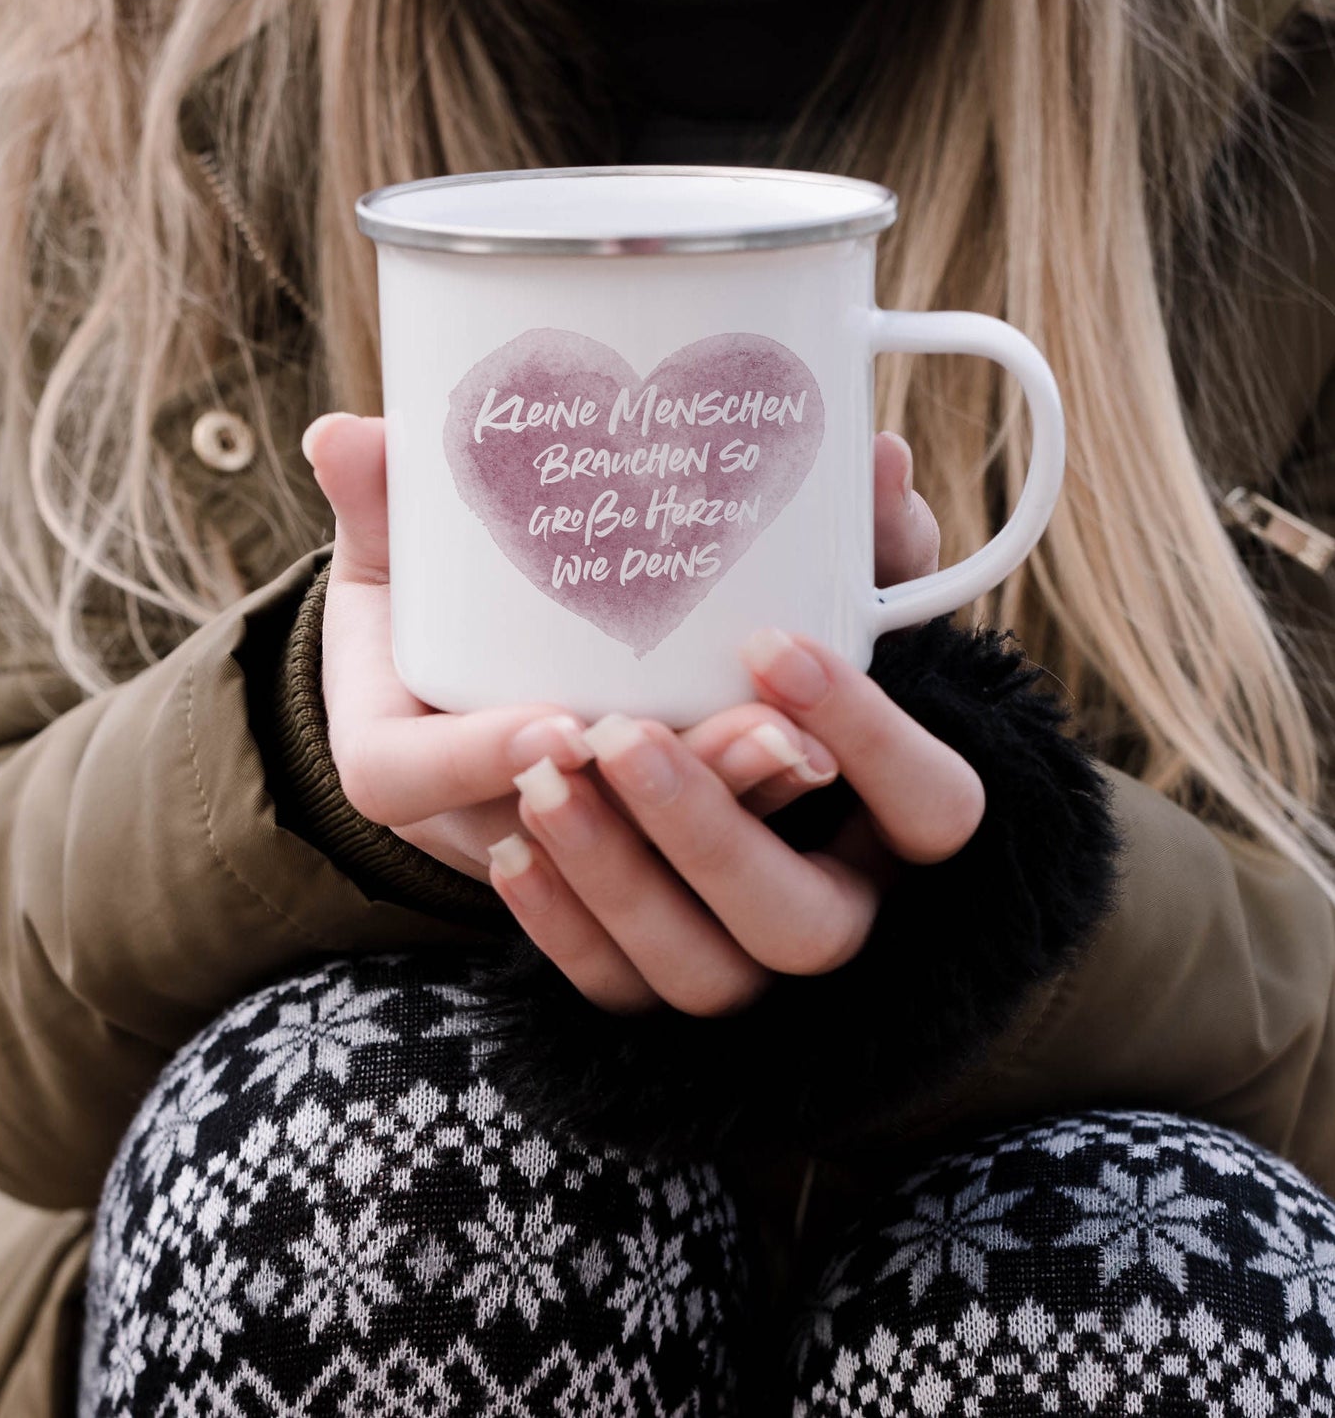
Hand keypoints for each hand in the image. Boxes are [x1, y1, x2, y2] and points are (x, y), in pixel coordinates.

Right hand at [303, 413, 841, 883]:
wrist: (452, 675)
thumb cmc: (415, 610)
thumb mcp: (385, 559)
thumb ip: (377, 504)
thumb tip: (338, 434)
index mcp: (395, 755)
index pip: (408, 782)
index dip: (478, 760)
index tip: (559, 725)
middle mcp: (479, 812)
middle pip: (560, 836)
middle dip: (660, 798)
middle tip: (754, 733)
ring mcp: (562, 834)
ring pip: (643, 857)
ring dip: (732, 804)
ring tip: (810, 742)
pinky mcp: (635, 831)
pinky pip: (690, 845)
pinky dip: (758, 795)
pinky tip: (831, 743)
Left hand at [487, 432, 983, 1014]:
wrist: (648, 734)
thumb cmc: (750, 656)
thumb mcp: (804, 589)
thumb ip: (850, 537)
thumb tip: (875, 458)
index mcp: (893, 814)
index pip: (937, 809)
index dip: (874, 739)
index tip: (771, 644)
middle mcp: (831, 900)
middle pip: (809, 927)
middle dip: (713, 833)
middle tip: (622, 732)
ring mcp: (737, 952)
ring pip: (703, 976)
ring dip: (620, 880)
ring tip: (542, 774)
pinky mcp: (651, 975)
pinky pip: (615, 991)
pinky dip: (562, 925)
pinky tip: (511, 847)